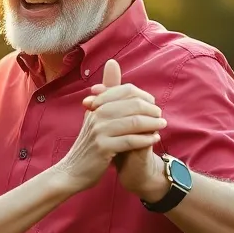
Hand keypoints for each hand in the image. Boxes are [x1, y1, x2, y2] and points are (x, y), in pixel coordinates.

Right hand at [53, 59, 163, 191]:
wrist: (73, 170)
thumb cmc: (89, 142)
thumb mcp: (95, 114)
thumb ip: (107, 91)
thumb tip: (113, 62)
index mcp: (96, 105)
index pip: (126, 91)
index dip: (143, 97)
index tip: (152, 105)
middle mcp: (96, 115)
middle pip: (132, 105)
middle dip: (151, 110)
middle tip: (160, 116)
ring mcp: (99, 132)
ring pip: (134, 122)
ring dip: (152, 124)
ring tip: (161, 126)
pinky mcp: (103, 148)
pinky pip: (130, 140)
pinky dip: (145, 139)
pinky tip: (154, 139)